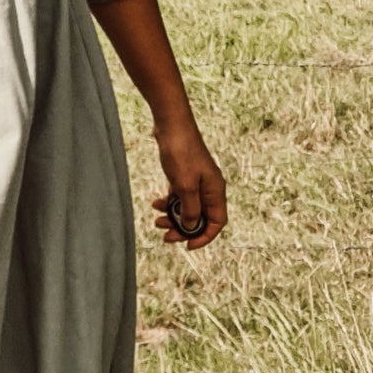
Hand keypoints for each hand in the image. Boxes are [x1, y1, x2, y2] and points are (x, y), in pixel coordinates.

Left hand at [151, 119, 226, 249]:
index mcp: (215, 191)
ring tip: (156, 221)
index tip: (188, 246)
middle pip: (201, 218)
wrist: (171, 125)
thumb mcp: (185, 185)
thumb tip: (192, 227)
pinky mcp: (185, 176)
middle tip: (165, 235)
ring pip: (188, 208)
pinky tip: (156, 203)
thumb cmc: (181, 153)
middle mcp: (209, 188)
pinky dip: (168, 203)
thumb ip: (190, 208)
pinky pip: (179, 197)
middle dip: (183, 229)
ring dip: (173, 217)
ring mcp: (197, 182)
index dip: (204, 237)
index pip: (217, 222)